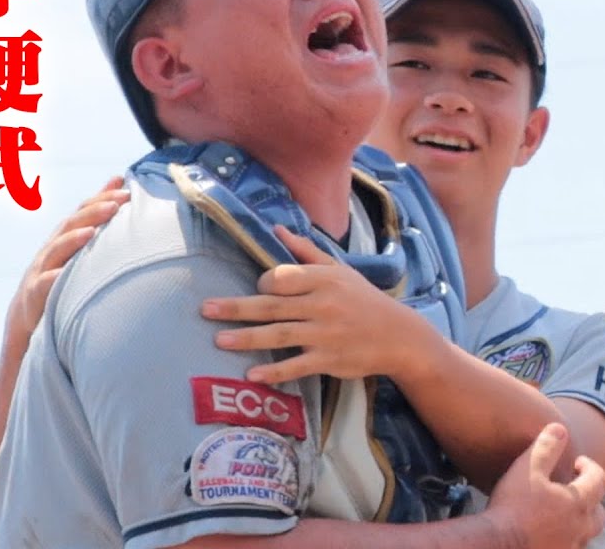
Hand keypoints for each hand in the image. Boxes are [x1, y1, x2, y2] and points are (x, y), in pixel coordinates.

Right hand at [4, 177, 129, 352]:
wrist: (27, 313)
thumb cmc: (61, 273)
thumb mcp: (79, 244)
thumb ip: (98, 213)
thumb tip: (120, 179)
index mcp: (66, 236)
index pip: (84, 211)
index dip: (102, 198)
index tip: (127, 190)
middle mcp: (53, 248)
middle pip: (71, 225)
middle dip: (94, 212)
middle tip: (117, 203)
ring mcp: (41, 269)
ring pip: (56, 251)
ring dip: (73, 240)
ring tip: (92, 232)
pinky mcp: (35, 294)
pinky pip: (44, 285)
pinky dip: (54, 278)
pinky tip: (64, 274)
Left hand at [202, 226, 431, 383]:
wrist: (399, 335)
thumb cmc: (364, 300)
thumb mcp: (340, 270)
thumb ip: (306, 252)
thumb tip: (277, 230)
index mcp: (323, 280)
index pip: (281, 277)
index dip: (263, 283)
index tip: (258, 289)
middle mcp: (322, 305)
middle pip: (272, 306)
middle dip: (237, 308)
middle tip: (205, 310)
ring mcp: (324, 334)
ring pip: (279, 336)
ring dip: (247, 339)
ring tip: (219, 341)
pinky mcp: (329, 360)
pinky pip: (296, 365)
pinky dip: (274, 372)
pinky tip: (251, 375)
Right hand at [487, 423, 604, 548]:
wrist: (496, 544)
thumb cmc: (513, 506)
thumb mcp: (527, 468)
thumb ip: (546, 447)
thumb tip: (560, 428)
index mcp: (578, 503)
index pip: (600, 480)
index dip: (591, 466)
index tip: (578, 462)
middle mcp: (580, 529)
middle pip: (599, 514)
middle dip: (591, 498)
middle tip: (573, 488)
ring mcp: (569, 548)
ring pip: (585, 534)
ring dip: (579, 521)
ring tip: (560, 512)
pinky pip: (568, 548)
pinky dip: (564, 539)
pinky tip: (547, 532)